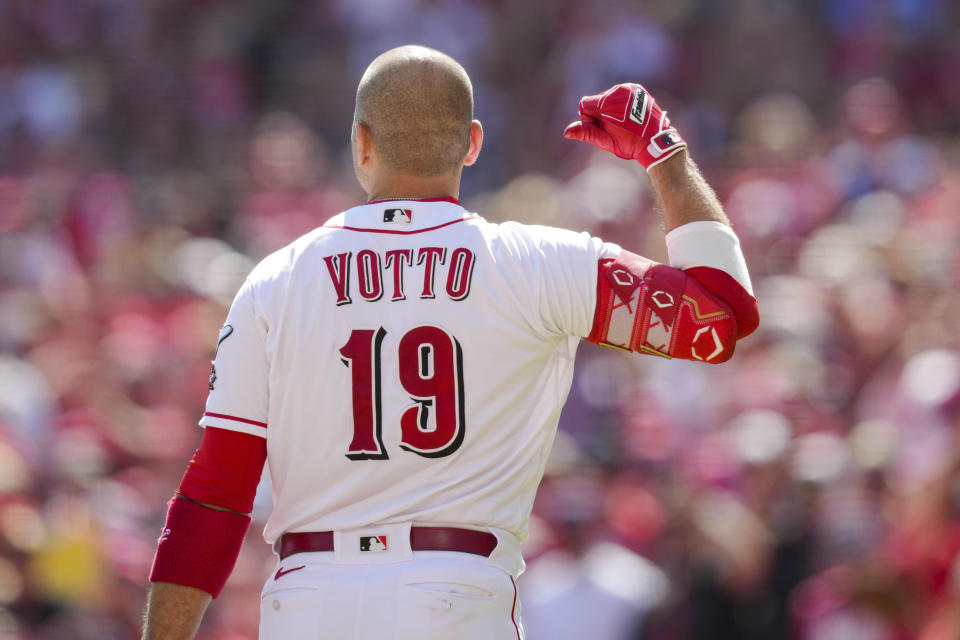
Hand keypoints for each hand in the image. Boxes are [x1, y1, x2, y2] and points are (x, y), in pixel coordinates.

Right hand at [563, 83, 686, 169]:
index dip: (589, 120)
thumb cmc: (629, 144)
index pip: (585, 105)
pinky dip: (622, 105)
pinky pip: (622, 95)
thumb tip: (566, 132)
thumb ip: (585, 132)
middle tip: (615, 128)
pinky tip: (630, 117)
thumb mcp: (604, 140)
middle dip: (600, 114)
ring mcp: (630, 88)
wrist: (656, 141)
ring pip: (609, 98)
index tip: (602, 129)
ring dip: (611, 109)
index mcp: (608, 101)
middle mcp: (619, 90)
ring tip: (624, 124)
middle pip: (597, 101)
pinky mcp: (638, 89)